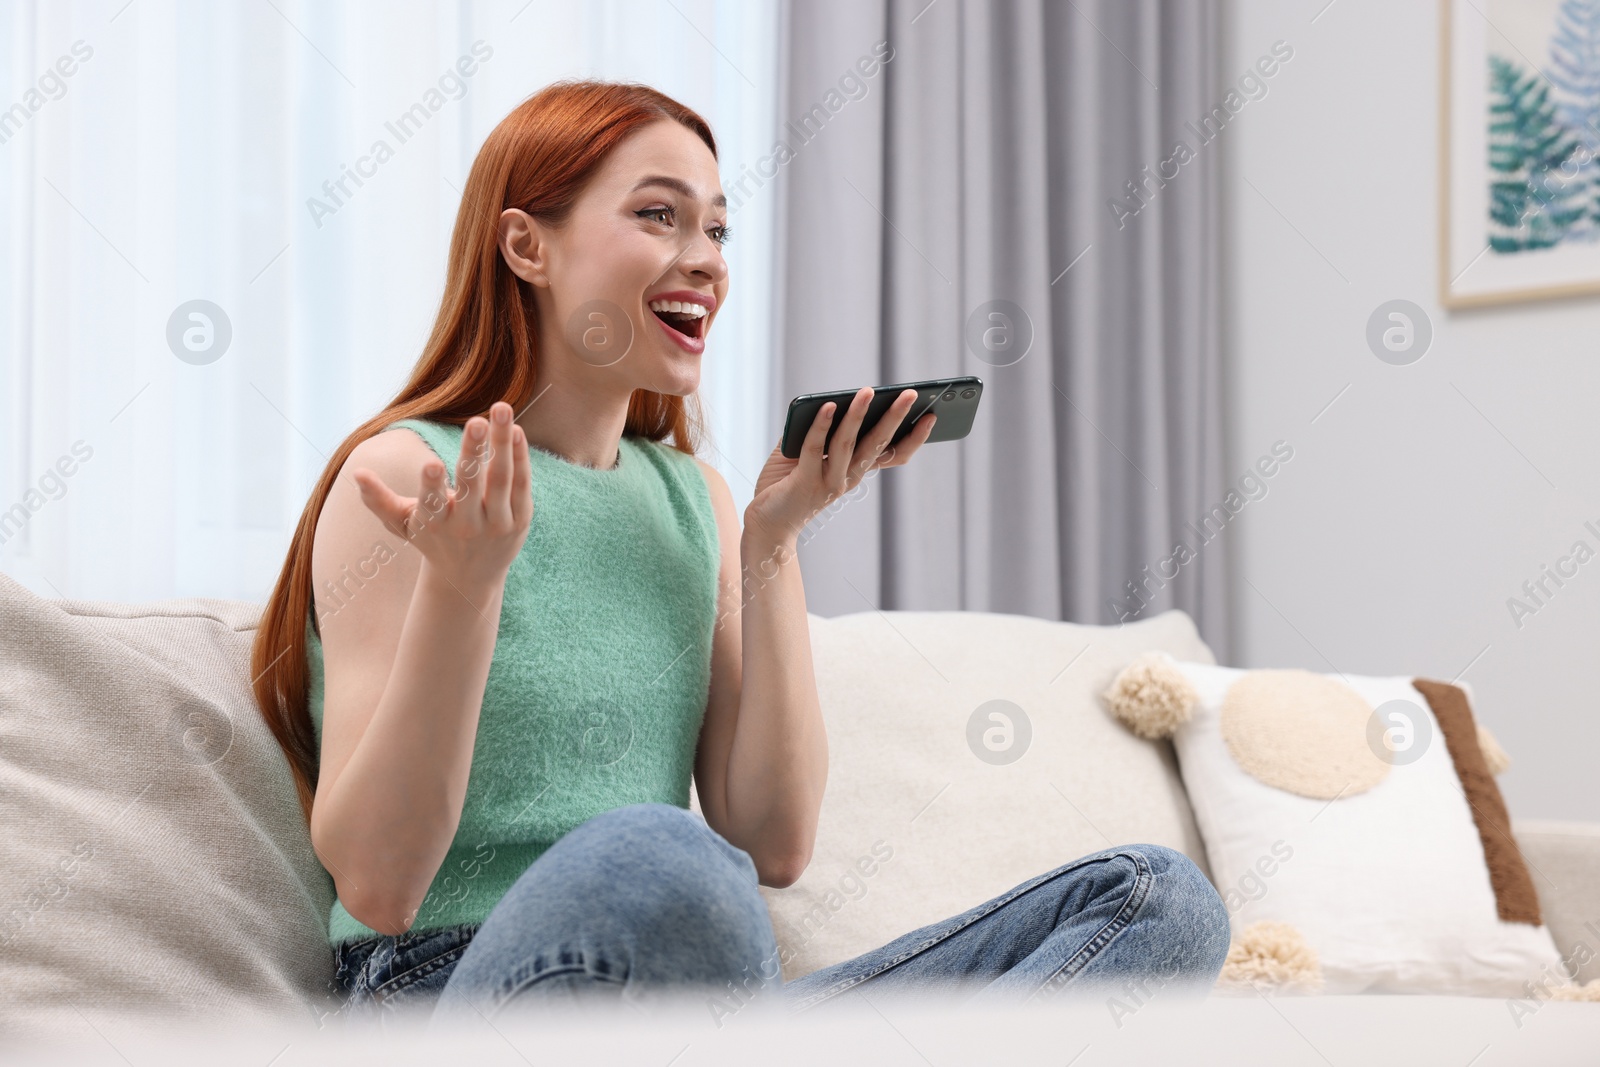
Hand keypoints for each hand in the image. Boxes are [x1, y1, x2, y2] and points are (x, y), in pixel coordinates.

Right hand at [350, 401, 532, 590]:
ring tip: (501, 409)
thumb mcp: (402, 523)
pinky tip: (517, 430)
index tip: (431, 463)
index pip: (432, 502)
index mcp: (434, 523)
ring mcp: (496, 523)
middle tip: (476, 421)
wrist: (471, 577)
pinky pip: (521, 484)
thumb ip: (378, 500)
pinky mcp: (519, 519)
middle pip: (472, 485)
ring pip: (500, 479)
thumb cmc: (432, 539)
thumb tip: (358, 473)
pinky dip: (520, 457)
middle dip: (473, 452)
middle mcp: (467, 525)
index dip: (431, 485)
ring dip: (502, 443)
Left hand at [746, 386, 935, 543]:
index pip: (892, 455)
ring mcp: (828, 482)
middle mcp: (848, 478)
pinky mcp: (804, 482)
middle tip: (910, 394)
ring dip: (859, 415)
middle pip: (877, 444)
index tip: (931, 417)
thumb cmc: (788, 483)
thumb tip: (830, 402)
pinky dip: (821, 425)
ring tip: (868, 392)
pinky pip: (814, 448)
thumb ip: (819, 429)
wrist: (767, 522)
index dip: (914, 439)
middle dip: (896, 418)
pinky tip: (828, 405)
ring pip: (848, 443)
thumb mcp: (809, 452)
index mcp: (855, 471)